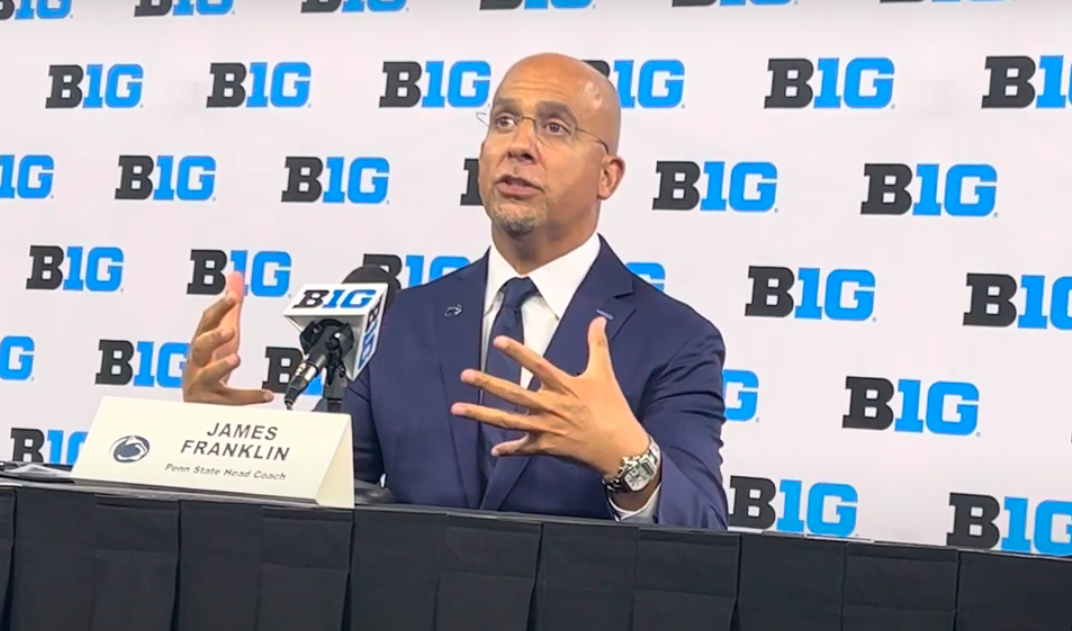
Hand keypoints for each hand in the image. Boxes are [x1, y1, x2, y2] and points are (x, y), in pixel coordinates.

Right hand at [181, 272, 273, 404]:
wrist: (197, 403)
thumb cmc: (209, 363)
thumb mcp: (222, 332)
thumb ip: (230, 306)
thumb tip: (236, 274)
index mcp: (200, 344)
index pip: (206, 322)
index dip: (218, 309)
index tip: (233, 297)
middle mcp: (197, 363)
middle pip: (199, 347)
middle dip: (213, 337)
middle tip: (230, 330)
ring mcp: (202, 385)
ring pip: (208, 375)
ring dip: (221, 366)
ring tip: (235, 358)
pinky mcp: (212, 405)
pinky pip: (231, 401)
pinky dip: (249, 397)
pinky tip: (267, 394)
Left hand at [451, 317, 648, 478]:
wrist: (621, 448)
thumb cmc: (614, 410)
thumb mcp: (605, 375)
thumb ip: (598, 346)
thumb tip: (598, 320)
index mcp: (564, 387)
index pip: (537, 365)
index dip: (518, 352)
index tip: (498, 341)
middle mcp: (551, 407)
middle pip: (514, 394)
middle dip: (488, 384)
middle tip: (465, 375)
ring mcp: (546, 428)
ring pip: (508, 421)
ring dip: (482, 414)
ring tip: (458, 409)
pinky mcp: (547, 447)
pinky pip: (523, 448)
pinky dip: (509, 450)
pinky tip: (494, 450)